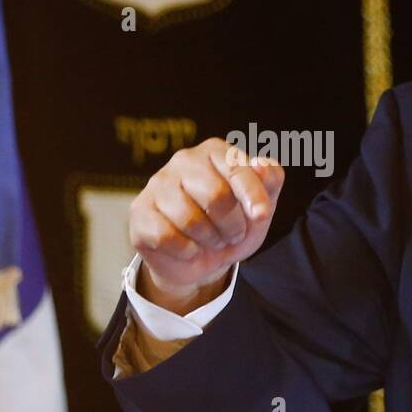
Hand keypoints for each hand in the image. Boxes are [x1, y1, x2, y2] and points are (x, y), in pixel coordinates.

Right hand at [129, 138, 284, 314]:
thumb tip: (261, 165)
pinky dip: (187, 251)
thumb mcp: (260, 207)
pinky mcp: (140, 211)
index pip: (236, 168)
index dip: (253, 194)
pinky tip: (189, 248)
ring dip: (210, 240)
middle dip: (232, 225)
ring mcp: (158, 184)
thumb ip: (270, 180)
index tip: (261, 215)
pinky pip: (167, 236)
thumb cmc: (231, 225)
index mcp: (214, 152)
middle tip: (233, 234)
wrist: (199, 260)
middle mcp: (183, 161)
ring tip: (211, 240)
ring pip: (190, 220)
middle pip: (215, 195)